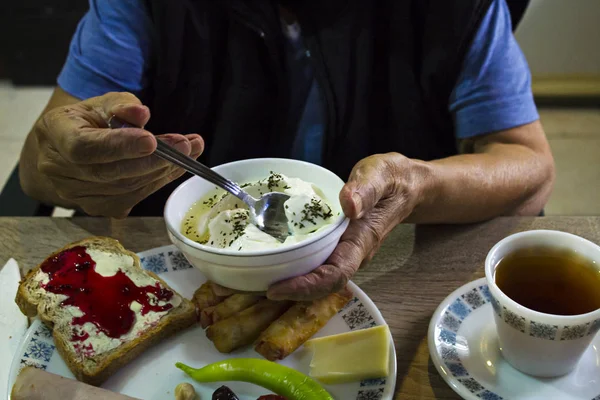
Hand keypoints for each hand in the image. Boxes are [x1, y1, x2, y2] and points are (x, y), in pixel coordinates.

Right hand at [34, 92, 203, 217]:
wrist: (66, 149)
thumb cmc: (85, 122)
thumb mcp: (100, 103)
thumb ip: (121, 105)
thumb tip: (141, 113)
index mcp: (55, 135)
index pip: (84, 147)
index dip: (119, 146)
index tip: (152, 140)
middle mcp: (60, 170)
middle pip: (111, 172)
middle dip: (154, 159)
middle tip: (186, 145)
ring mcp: (77, 194)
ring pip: (126, 187)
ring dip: (163, 170)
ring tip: (190, 150)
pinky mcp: (98, 207)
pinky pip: (133, 197)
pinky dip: (158, 181)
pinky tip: (176, 166)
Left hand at [266, 153, 428, 299]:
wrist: (408, 186)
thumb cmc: (393, 179)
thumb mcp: (381, 174)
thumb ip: (366, 189)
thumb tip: (350, 206)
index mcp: (362, 241)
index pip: (335, 275)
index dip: (306, 286)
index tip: (277, 288)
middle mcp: (353, 253)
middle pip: (323, 284)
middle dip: (292, 290)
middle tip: (256, 286)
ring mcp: (346, 251)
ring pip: (319, 277)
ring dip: (292, 283)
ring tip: (259, 278)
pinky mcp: (339, 245)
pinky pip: (318, 263)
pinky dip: (297, 267)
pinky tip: (275, 261)